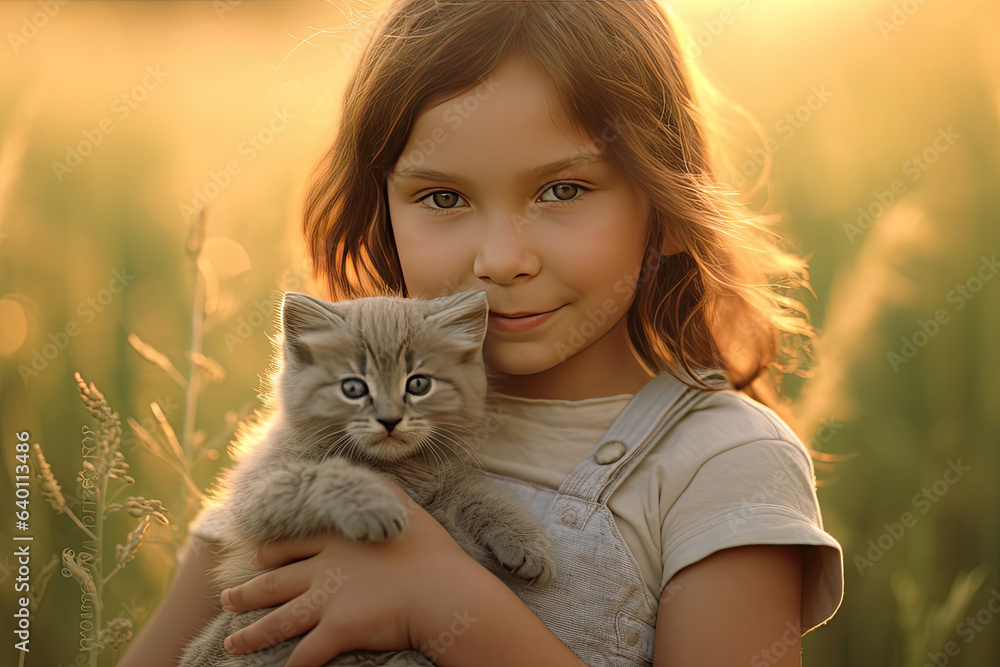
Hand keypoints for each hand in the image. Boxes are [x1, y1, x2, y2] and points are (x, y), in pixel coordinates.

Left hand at [219, 478, 492, 666]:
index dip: (269, 555)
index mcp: (336, 539)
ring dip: (251, 636)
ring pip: (277, 621)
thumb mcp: (407, 509)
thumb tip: (369, 475)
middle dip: (245, 593)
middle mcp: (324, 568)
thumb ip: (384, 492)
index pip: (289, 545)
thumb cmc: (433, 552)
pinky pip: (304, 656)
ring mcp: (328, 600)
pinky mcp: (337, 630)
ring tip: (232, 644)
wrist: (444, 591)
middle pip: (272, 582)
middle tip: (227, 599)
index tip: (258, 560)